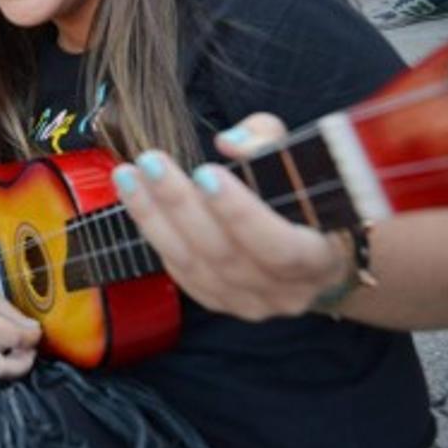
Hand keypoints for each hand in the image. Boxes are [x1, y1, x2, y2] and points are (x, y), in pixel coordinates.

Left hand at [111, 114, 351, 320]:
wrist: (318, 257)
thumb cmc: (312, 201)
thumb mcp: (307, 164)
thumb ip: (270, 143)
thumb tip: (228, 143)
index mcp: (320, 261)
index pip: (279, 247)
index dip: (240, 213)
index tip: (205, 171)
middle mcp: (285, 293)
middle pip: (224, 254)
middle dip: (181, 204)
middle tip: (151, 162)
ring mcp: (249, 304)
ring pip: (193, 265)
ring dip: (154, 217)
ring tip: (128, 175)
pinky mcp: (219, 302)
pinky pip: (180, 271)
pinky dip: (155, 233)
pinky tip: (136, 200)